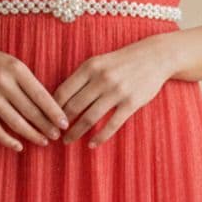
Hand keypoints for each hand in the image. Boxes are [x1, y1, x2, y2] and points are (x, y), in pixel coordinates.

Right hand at [0, 37, 69, 150]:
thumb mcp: (15, 65)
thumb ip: (30, 84)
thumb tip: (51, 109)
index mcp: (16, 70)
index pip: (40, 96)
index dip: (54, 112)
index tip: (65, 123)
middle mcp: (3, 83)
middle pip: (30, 111)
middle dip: (46, 126)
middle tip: (57, 136)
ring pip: (15, 122)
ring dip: (32, 135)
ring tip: (44, 141)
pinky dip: (8, 140)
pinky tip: (19, 146)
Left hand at [55, 36, 174, 146]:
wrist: (155, 57)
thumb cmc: (122, 62)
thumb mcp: (98, 62)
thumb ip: (81, 78)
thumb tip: (58, 99)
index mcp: (90, 67)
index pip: (63, 91)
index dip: (52, 108)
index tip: (47, 119)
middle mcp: (101, 79)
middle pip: (74, 107)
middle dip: (61, 124)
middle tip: (54, 134)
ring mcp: (117, 91)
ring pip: (89, 118)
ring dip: (76, 132)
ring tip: (68, 140)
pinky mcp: (131, 103)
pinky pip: (111, 124)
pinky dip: (99, 137)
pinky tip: (92, 144)